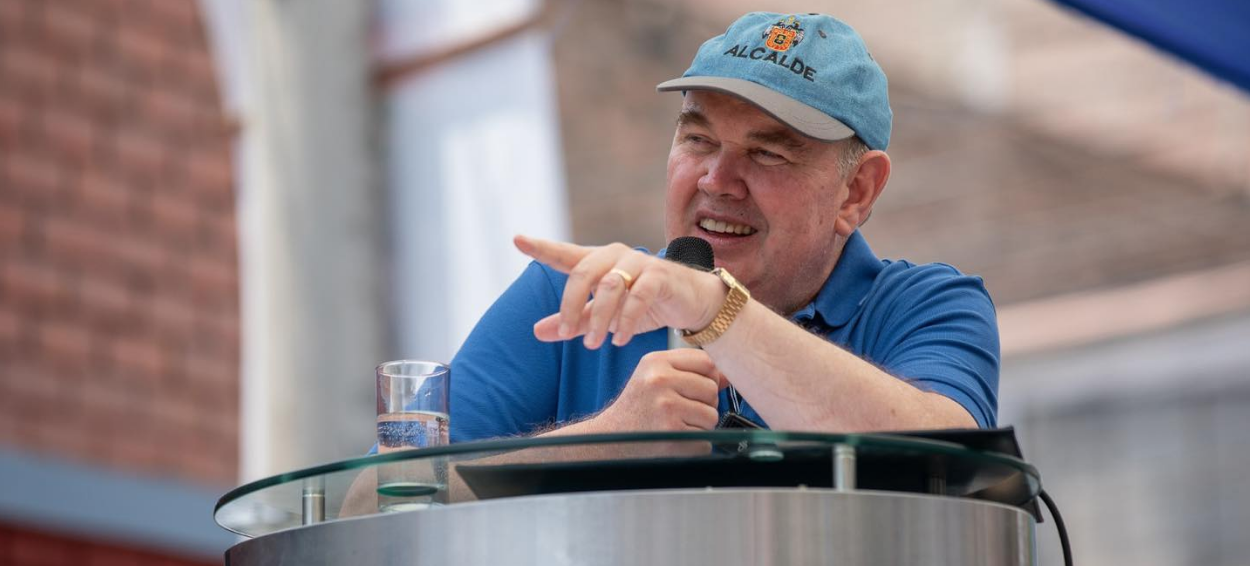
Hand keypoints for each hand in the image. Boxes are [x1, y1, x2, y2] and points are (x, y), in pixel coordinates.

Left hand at [514, 235, 724, 347]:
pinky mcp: (660, 275)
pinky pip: (638, 296)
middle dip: (571, 306)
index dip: (541, 247)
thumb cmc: (645, 305)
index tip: (517, 239)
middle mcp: (615, 257)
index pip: (565, 254)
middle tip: (566, 335)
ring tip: (595, 345)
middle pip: (582, 273)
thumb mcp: (604, 317)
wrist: (691, 303)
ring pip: (609, 286)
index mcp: (597, 262)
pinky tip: (620, 340)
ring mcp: (638, 263)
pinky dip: (626, 320)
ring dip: (599, 319)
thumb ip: (573, 321)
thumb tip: (536, 332)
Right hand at [589, 349, 726, 431]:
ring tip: (676, 424)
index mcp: (656, 362)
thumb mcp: (654, 376)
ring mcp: (666, 408)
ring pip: (712, 416)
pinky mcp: (672, 435)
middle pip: (711, 390)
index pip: (707, 362)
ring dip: (700, 426)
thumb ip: (690, 371)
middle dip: (703, 404)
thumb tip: (728, 376)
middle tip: (680, 410)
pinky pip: (705, 441)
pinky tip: (674, 439)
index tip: (695, 388)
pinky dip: (694, 445)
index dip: (709, 377)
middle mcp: (659, 381)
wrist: (609, 437)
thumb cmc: (636, 406)